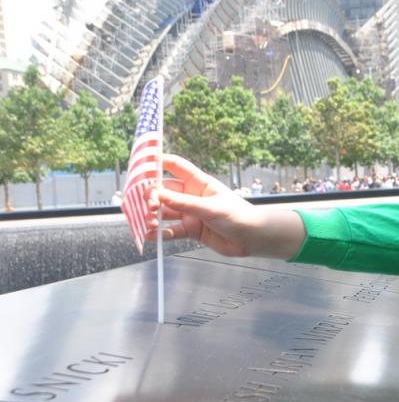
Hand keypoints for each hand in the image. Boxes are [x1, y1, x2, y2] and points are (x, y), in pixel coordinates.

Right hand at [146, 154, 305, 258]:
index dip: (159, 162)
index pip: (176, 166)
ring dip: (153, 216)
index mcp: (199, 183)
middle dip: (152, 196)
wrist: (253, 239)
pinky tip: (152, 236)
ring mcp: (191, 213)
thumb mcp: (209, 208)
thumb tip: (157, 194)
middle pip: (165, 191)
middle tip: (146, 205)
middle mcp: (192, 196)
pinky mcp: (192, 230)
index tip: (141, 162)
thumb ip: (183, 203)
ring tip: (147, 222)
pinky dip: (161, 233)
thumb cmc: (238, 216)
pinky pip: (171, 231)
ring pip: (165, 212)